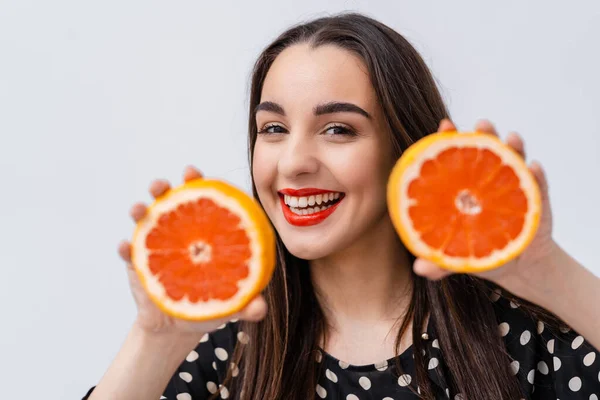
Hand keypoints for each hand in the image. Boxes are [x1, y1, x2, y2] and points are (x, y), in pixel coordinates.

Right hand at [120, 166, 267, 336]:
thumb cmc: (209, 304)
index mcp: (203, 231)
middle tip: (162, 185)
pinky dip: (125, 248)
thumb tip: (260, 309)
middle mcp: (178, 231)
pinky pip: (128, 253)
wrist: (177, 327)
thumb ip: (247, 304)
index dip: (197, 182)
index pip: (202, 199)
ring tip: (139, 210)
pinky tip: (125, 246)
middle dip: (163, 187)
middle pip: (169, 201)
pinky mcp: (137, 264)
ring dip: (139, 210)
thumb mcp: (230, 303)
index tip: (192, 172)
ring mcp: (155, 245)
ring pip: (144, 220)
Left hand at [413, 119, 557, 299]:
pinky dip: (537, 175)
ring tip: (511, 138)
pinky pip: (539, 185)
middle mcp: (489, 180)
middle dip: (485, 133)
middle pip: (487, 151)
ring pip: (515, 161)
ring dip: (514, 147)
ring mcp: (515, 187)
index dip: (450, 139)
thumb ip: (439, 262)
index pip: (456, 157)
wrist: (516, 265)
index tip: (445, 125)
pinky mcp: (537, 201)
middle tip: (482, 123)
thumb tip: (418, 267)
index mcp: (466, 186)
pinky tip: (534, 168)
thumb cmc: (480, 251)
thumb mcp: (456, 257)